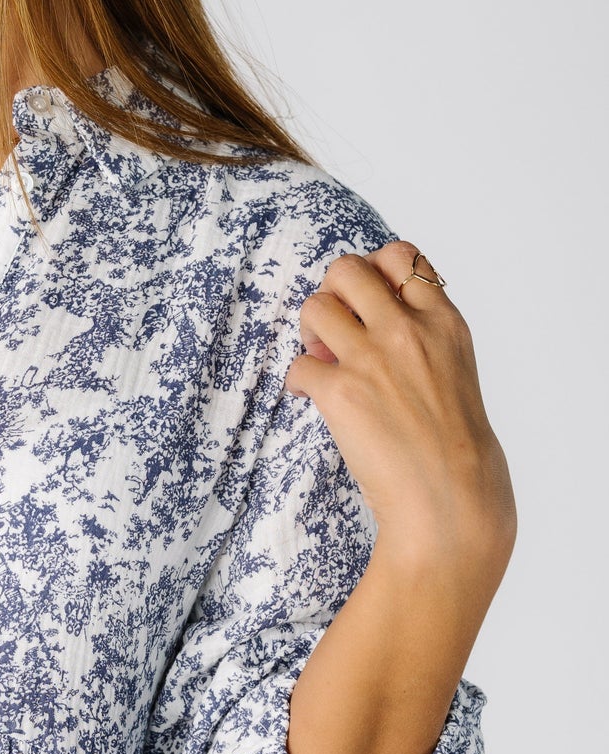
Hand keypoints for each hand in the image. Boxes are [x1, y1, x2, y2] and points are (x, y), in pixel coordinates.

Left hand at [285, 239, 515, 568]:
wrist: (451, 498)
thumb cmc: (454, 444)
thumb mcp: (455, 371)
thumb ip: (421, 337)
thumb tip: (365, 322)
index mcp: (444, 321)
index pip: (400, 255)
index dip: (373, 272)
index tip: (369, 303)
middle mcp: (407, 330)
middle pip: (346, 268)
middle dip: (332, 293)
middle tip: (336, 329)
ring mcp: (372, 358)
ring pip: (315, 305)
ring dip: (310, 332)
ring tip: (323, 361)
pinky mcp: (340, 392)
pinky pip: (297, 365)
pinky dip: (298, 382)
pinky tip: (311, 398)